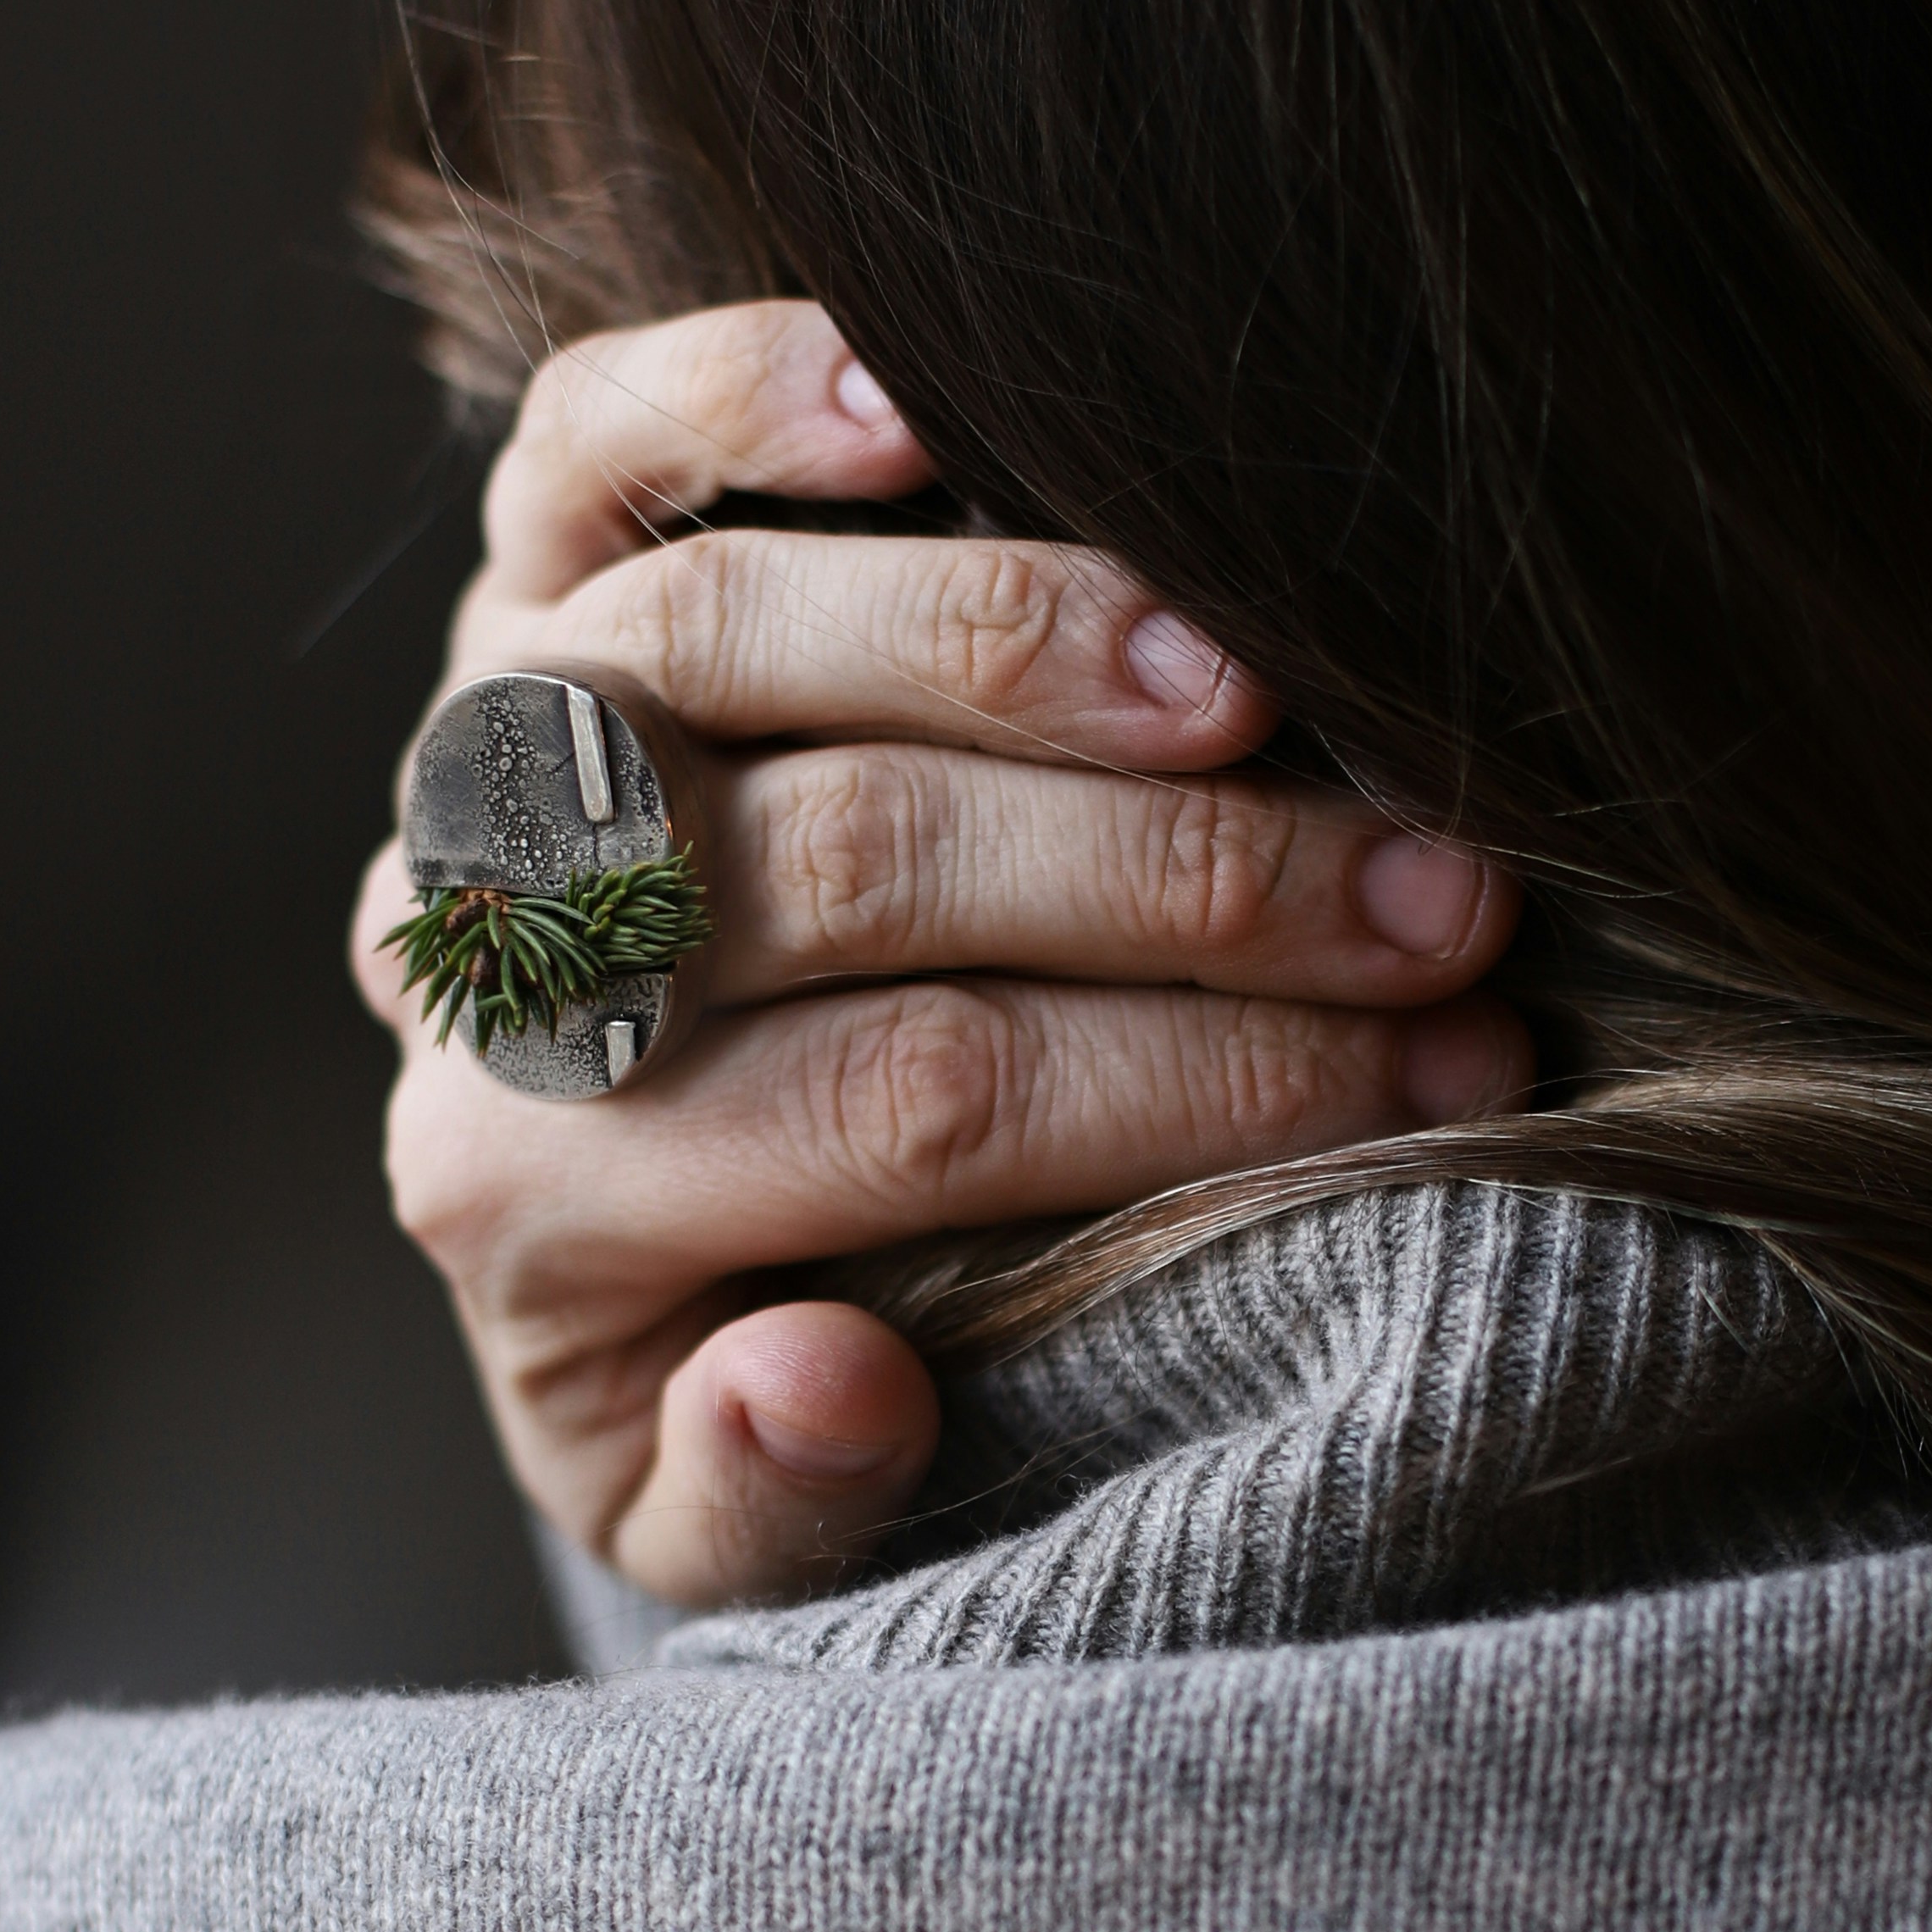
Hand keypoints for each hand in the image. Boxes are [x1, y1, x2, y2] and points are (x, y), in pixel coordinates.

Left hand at [353, 302, 1525, 1605]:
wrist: (603, 1213)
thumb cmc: (765, 1356)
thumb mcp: (752, 1531)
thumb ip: (775, 1495)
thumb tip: (824, 1376)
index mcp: (528, 1206)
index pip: (914, 1105)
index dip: (1199, 1082)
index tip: (1446, 1068)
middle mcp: (485, 953)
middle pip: (845, 861)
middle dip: (1183, 881)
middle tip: (1442, 897)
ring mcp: (487, 736)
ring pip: (719, 637)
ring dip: (1018, 638)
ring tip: (1266, 682)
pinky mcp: (514, 568)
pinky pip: (584, 447)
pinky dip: (739, 400)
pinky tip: (924, 404)